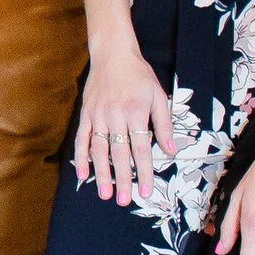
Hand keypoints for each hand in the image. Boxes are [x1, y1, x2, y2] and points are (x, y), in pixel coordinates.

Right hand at [74, 41, 175, 205]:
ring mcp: (98, 116)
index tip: (147, 192)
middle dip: (122, 180)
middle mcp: (115, 116)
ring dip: (101, 173)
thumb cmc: (139, 75)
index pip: (142, 149)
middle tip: (124, 201)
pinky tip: (83, 174)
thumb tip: (172, 152)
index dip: (145, 172)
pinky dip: (82, 157)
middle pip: (119, 154)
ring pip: (99, 149)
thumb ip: (164, 124)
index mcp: (136, 112)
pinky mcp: (86, 114)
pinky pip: (82, 138)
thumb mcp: (158, 96)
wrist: (113, 54)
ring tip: (104, 193)